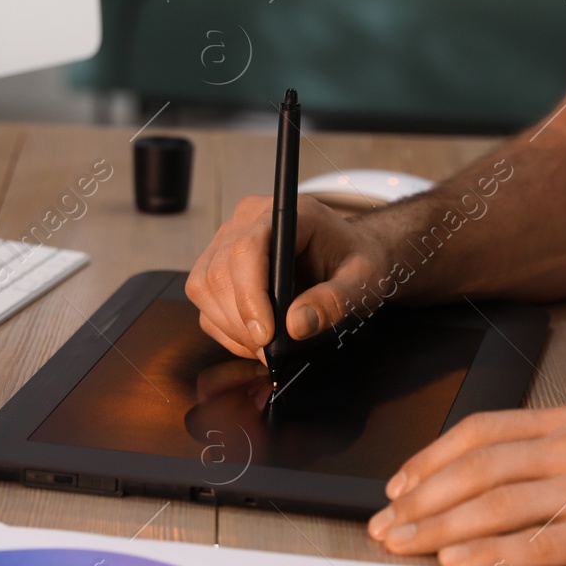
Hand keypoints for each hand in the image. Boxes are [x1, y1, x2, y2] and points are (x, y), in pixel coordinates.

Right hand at [186, 194, 390, 358]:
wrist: (348, 254)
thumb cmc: (355, 260)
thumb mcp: (361, 280)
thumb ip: (334, 301)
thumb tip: (296, 326)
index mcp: (287, 213)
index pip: (248, 248)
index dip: (250, 294)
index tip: (266, 335)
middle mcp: (248, 220)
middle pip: (220, 272)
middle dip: (241, 321)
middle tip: (271, 352)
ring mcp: (227, 240)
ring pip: (204, 287)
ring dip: (230, 327)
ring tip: (265, 347)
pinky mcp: (218, 263)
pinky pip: (204, 300)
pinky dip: (224, 328)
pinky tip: (253, 340)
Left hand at [367, 403, 565, 565]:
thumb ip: (553, 450)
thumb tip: (490, 480)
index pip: (480, 431)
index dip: (430, 458)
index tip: (397, 485)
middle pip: (475, 469)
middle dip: (420, 497)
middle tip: (383, 523)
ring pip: (494, 504)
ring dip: (438, 527)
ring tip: (403, 545)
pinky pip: (535, 542)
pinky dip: (489, 553)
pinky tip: (455, 563)